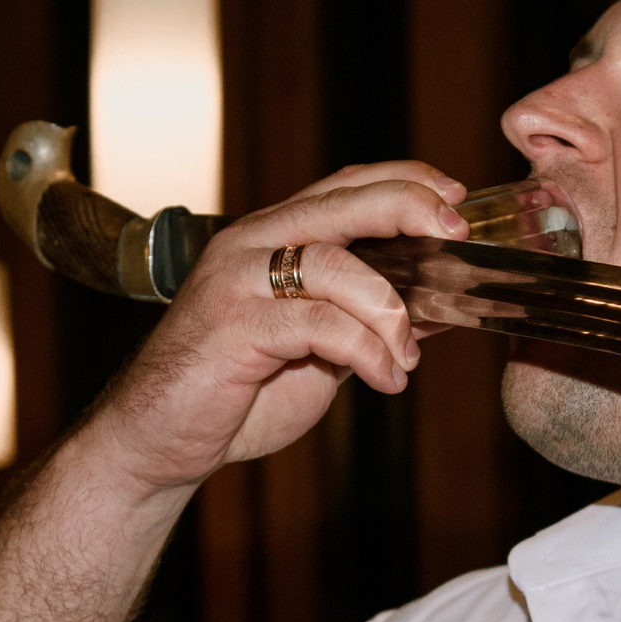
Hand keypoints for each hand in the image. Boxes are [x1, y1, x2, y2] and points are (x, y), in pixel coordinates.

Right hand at [95, 162, 469, 489]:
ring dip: (390, 311)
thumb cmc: (239, 393)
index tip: (457, 196)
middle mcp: (251, 246)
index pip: (344, 186)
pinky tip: (386, 379)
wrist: (163, 440)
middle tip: (456, 236)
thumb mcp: (320, 352)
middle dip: (409, 209)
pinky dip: (366, 351)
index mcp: (271, 239)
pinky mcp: (233, 326)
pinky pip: (319, 324)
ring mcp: (237, 281)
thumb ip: (367, 323)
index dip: (404, 182)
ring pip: (335, 265)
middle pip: (341, 203)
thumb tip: (439, 309)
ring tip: (407, 357)